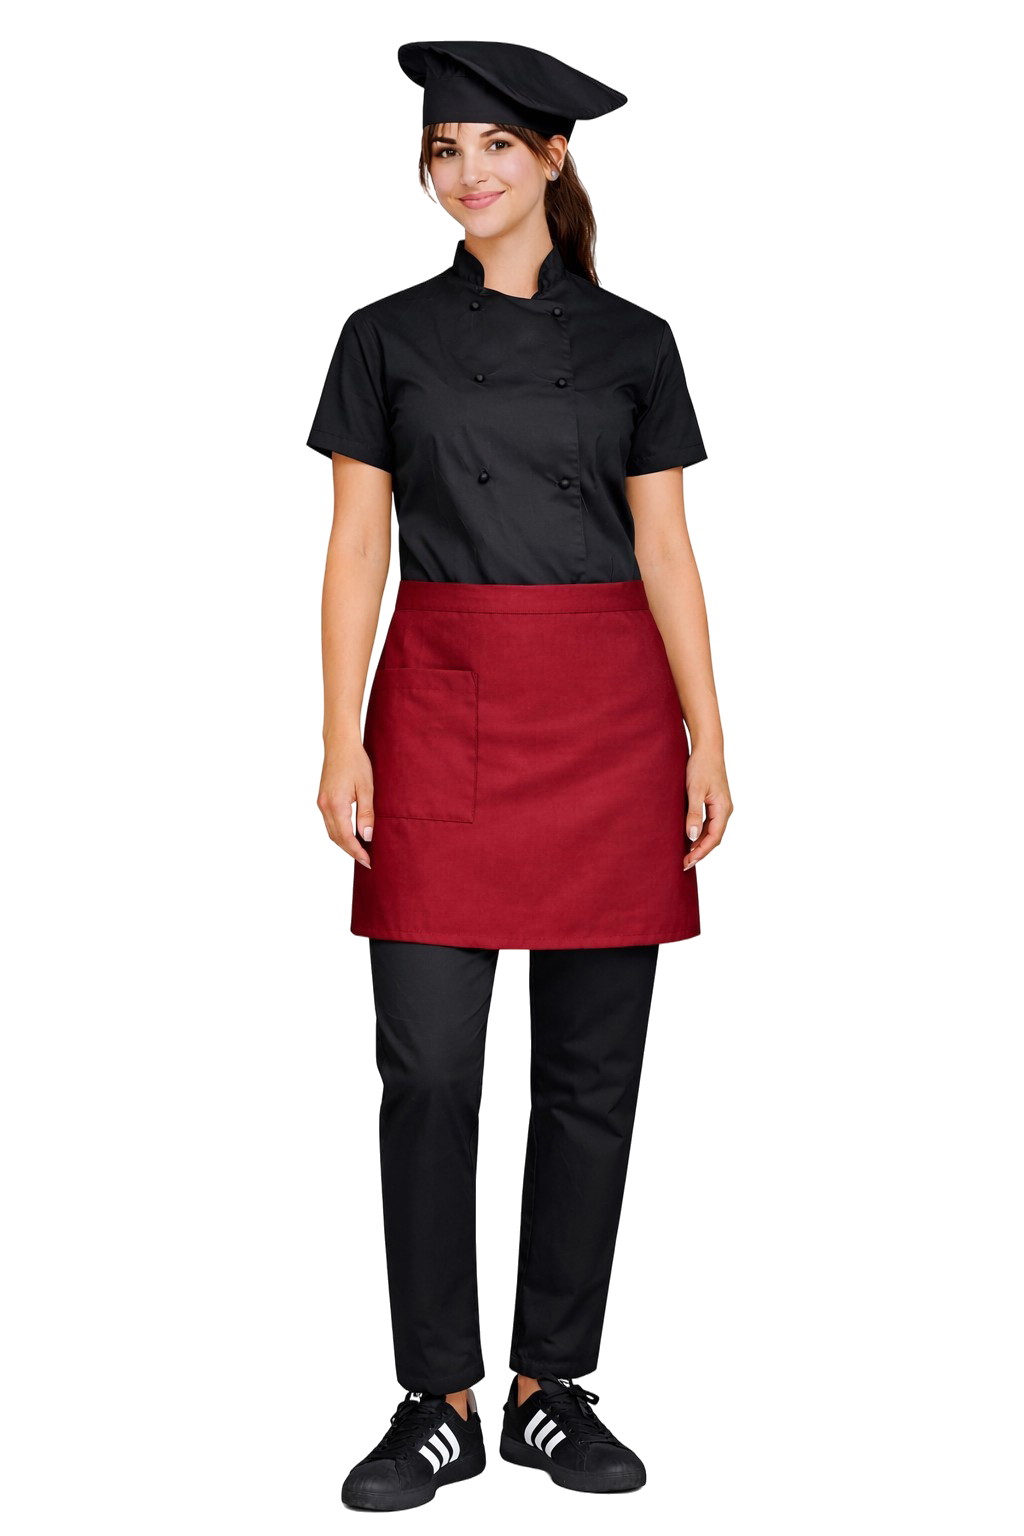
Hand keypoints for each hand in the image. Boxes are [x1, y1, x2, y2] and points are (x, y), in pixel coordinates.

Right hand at [317, 742, 373, 867]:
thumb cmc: (355, 762)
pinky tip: (351, 834)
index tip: (368, 862)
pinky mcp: (322, 799)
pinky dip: (339, 833)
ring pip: (331, 832)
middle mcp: (325, 806)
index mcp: (336, 804)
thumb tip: (367, 837)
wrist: (340, 744)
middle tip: (366, 861)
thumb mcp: (367, 788)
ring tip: (360, 851)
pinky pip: (329, 823)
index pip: (346, 837)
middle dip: (351, 851)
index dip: (357, 852)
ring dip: (344, 844)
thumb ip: (366, 814)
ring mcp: (321, 803)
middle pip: (336, 838)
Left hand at [683, 749, 732, 870]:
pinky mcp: (715, 802)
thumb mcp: (695, 790)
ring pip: (712, 832)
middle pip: (714, 838)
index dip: (701, 852)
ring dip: (700, 844)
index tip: (688, 862)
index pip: (714, 838)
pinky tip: (689, 838)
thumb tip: (692, 836)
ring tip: (685, 855)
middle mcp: (725, 810)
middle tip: (684, 864)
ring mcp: (721, 807)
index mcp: (723, 809)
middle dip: (700, 852)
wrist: (707, 748)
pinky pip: (709, 823)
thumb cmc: (701, 766)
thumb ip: (694, 813)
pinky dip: (700, 833)